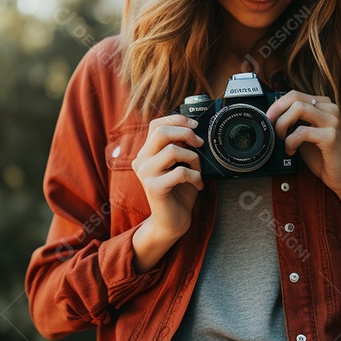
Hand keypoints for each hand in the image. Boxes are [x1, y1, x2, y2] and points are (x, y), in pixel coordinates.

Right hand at [131, 114, 204, 238]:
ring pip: (172, 151)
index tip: (195, 125)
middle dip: (185, 133)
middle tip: (199, 143)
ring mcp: (145, 174)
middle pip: (161, 132)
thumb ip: (182, 147)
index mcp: (147, 152)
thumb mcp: (181, 164)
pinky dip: (195, 176)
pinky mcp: (153, 188)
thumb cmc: (179, 191)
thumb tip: (195, 131)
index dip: (177, 119)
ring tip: (197, 170)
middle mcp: (141, 160)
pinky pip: (180, 172)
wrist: (173, 221)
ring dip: (193, 158)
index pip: (156, 124)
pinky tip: (198, 184)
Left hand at [265, 91, 340, 195]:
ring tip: (282, 139)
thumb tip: (272, 115)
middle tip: (271, 128)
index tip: (268, 118)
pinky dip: (291, 141)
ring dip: (283, 125)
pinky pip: (302, 132)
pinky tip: (291, 150)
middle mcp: (331, 109)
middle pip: (295, 98)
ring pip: (298, 109)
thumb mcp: (305, 133)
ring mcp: (333, 121)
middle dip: (277, 112)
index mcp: (324, 105)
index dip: (277, 105)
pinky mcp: (331, 136)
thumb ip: (294, 122)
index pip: (295, 94)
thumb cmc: (323, 155)